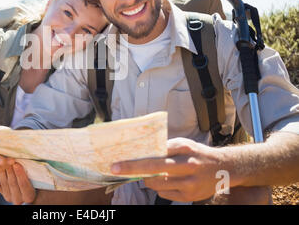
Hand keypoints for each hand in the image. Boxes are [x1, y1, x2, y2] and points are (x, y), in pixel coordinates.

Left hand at [0, 163, 35, 204]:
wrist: (25, 187)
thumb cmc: (34, 180)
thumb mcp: (36, 179)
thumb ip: (33, 174)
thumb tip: (29, 162)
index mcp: (28, 196)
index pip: (23, 184)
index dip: (19, 174)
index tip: (16, 164)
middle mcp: (18, 199)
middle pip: (12, 183)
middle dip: (10, 170)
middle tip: (8, 159)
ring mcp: (8, 197)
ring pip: (4, 183)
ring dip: (2, 170)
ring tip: (3, 160)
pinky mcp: (1, 193)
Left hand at [111, 137, 226, 201]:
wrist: (225, 168)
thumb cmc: (198, 153)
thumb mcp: (184, 144)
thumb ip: (165, 147)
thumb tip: (141, 152)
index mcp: (184, 148)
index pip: (154, 154)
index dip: (134, 160)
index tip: (117, 162)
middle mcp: (187, 165)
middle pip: (153, 169)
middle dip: (131, 169)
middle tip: (115, 169)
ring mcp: (189, 183)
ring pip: (157, 184)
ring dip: (147, 179)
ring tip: (148, 174)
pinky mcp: (190, 196)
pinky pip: (165, 194)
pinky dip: (159, 188)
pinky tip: (165, 181)